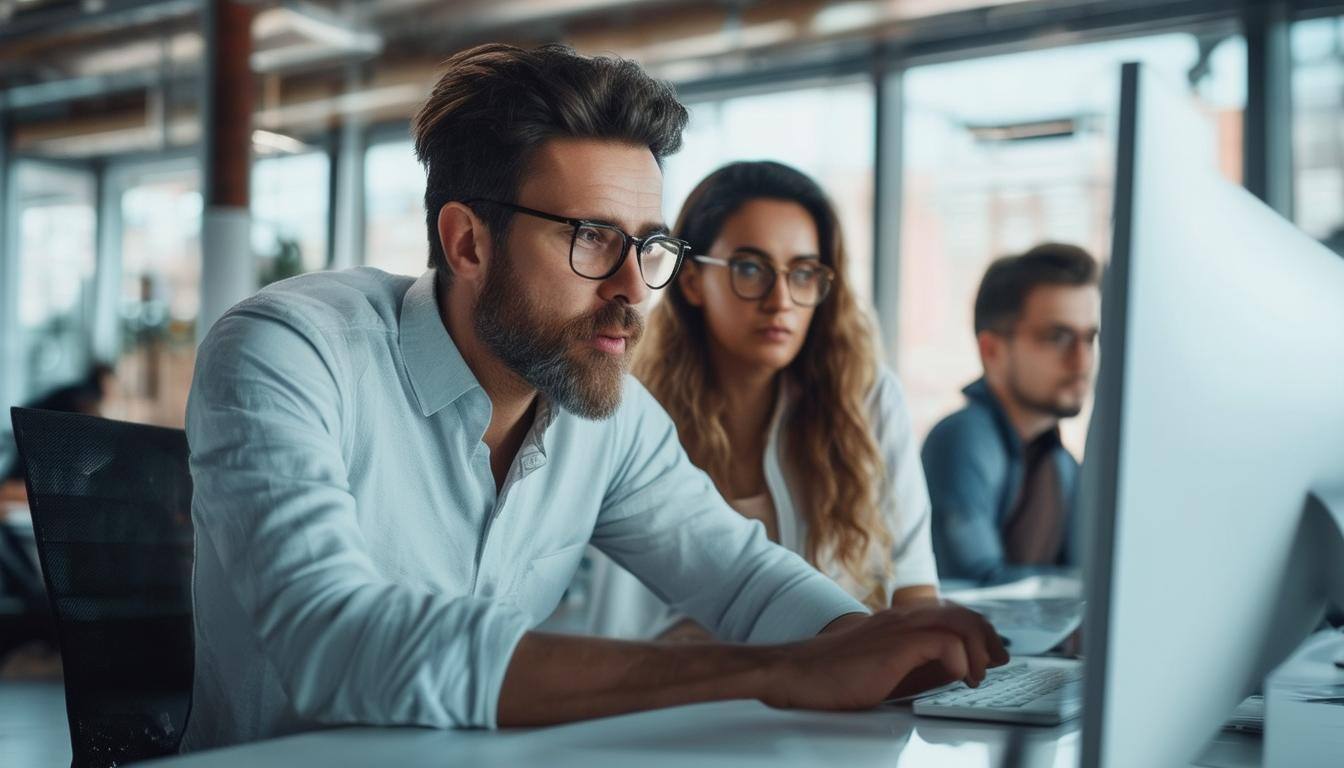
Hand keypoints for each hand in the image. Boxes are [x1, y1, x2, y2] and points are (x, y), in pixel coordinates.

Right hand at [761, 601, 1007, 711]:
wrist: (792, 672)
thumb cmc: (828, 675)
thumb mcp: (879, 669)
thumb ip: (912, 665)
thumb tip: (951, 672)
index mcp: (896, 622)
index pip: (949, 613)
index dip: (977, 631)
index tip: (991, 653)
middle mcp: (900, 618)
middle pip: (962, 613)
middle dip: (988, 638)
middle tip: (999, 661)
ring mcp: (897, 628)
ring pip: (959, 623)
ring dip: (979, 649)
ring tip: (980, 674)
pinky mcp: (894, 645)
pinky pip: (945, 643)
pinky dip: (961, 660)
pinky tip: (960, 677)